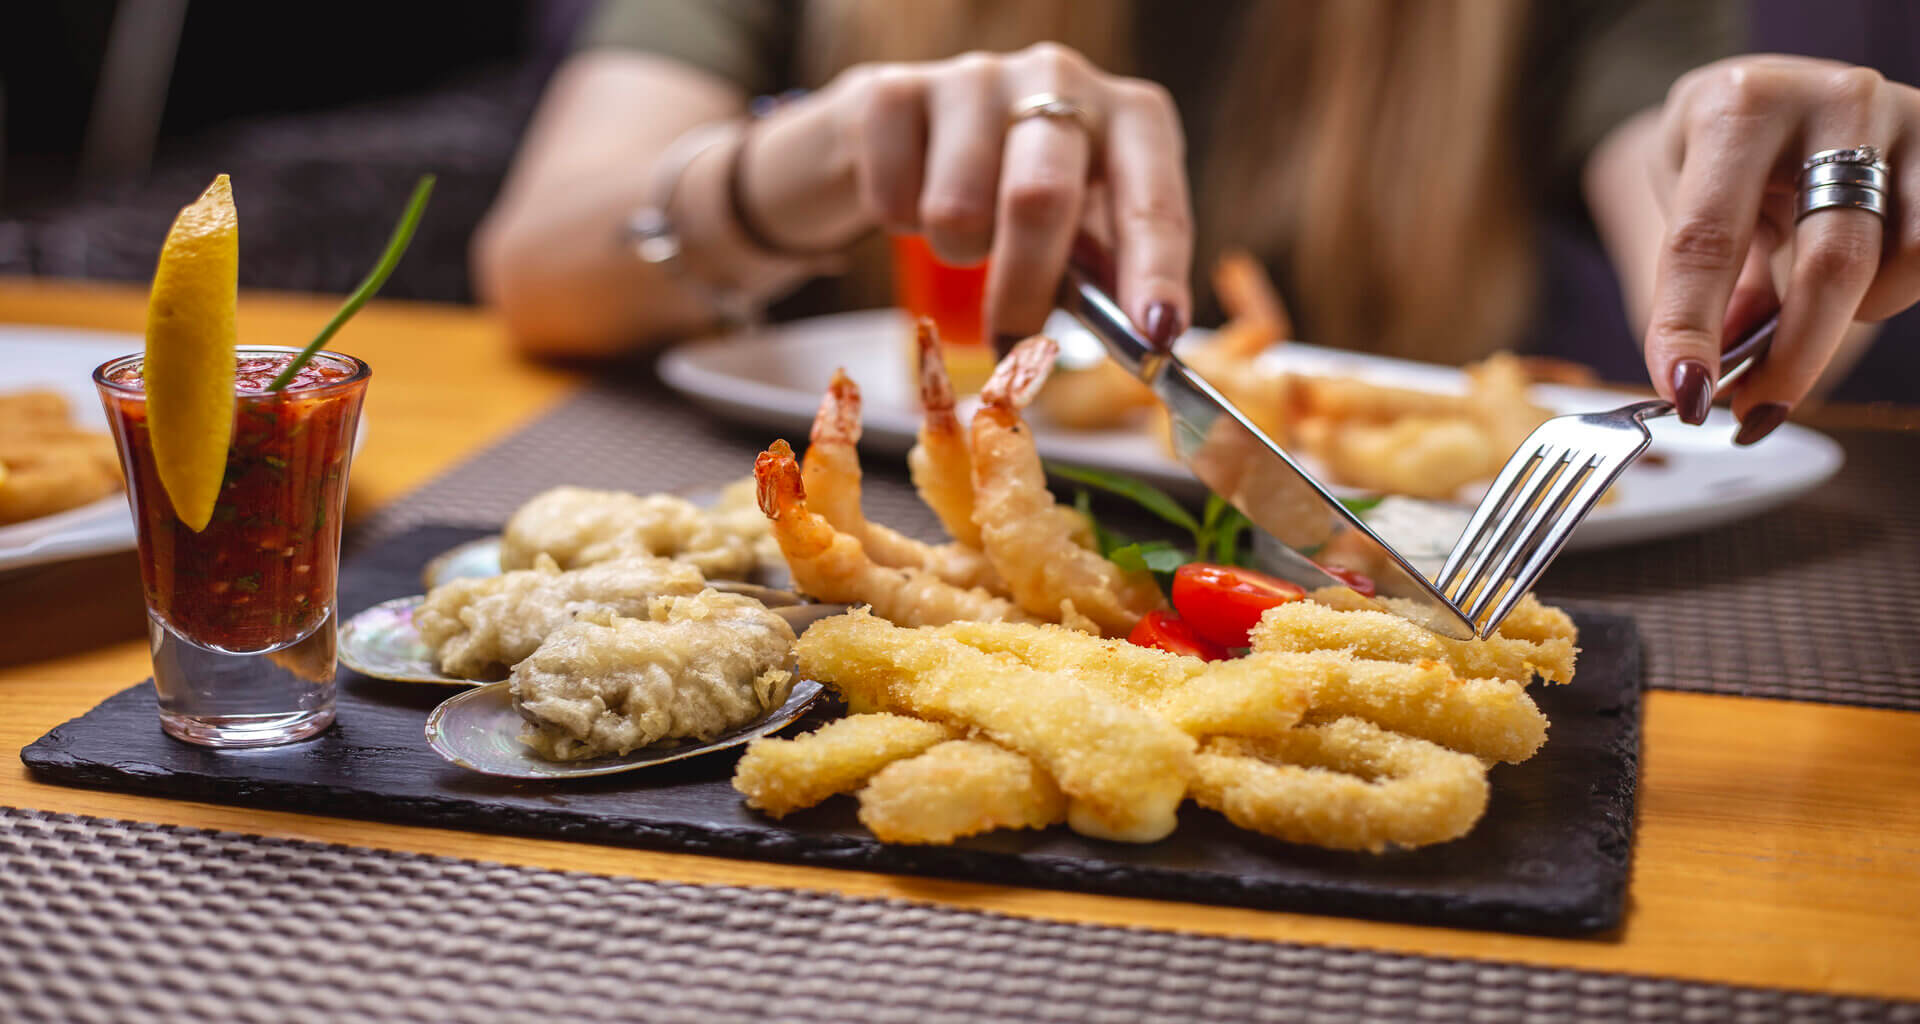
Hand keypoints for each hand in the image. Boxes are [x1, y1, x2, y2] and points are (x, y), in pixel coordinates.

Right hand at [820, 43, 1192, 350]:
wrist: (916, 130)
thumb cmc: (1018, 191)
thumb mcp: (1082, 230)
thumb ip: (1108, 280)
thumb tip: (1137, 339)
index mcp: (1130, 117)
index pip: (1151, 200)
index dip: (1155, 271)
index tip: (1155, 332)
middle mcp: (1060, 79)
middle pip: (1039, 198)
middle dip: (1024, 287)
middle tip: (1011, 342)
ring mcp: (976, 77)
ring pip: (957, 210)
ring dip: (957, 249)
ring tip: (965, 229)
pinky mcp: (895, 90)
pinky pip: (893, 201)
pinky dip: (898, 223)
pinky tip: (917, 194)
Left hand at [1644, 55, 1919, 442]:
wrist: (1774, 91)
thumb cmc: (1723, 151)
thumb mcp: (1685, 191)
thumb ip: (1703, 275)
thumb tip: (1705, 377)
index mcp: (1739, 108)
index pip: (1708, 238)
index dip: (1692, 326)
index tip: (1684, 393)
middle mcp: (1830, 100)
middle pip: (1830, 262)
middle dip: (1793, 356)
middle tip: (1754, 410)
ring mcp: (1900, 119)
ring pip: (1899, 261)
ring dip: (1847, 319)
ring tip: (1803, 316)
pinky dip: (1888, 292)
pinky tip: (1852, 289)